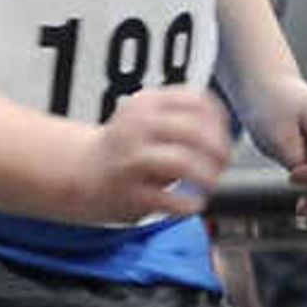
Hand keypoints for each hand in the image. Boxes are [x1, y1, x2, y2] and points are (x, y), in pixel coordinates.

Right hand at [69, 85, 233, 227]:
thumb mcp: (150, 120)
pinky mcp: (127, 192)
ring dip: (207, 176)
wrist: (80, 173)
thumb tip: (226, 140)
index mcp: (147, 102)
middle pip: (194, 130)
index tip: (224, 138)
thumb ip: (185, 122)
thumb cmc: (125, 149)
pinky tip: (192, 204)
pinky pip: (169, 200)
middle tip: (222, 164)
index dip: (220, 123)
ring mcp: (130, 159)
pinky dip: (189, 204)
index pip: (198, 102)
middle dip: (218, 150)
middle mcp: (137, 126)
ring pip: (184, 162)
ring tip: (210, 184)